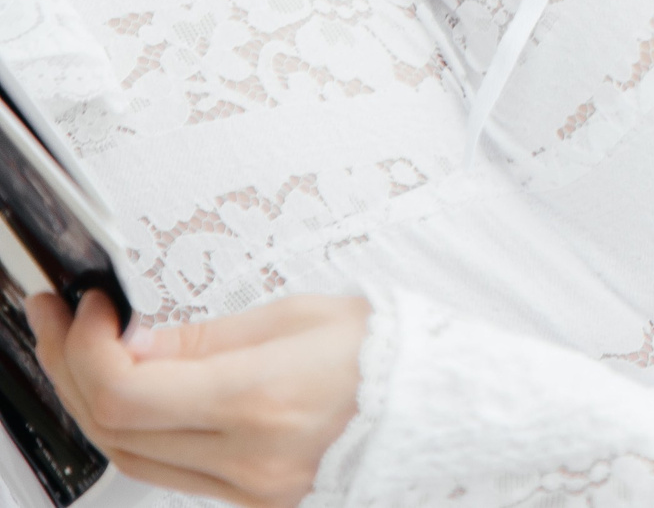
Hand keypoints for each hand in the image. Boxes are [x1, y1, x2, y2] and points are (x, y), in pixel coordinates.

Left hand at [28, 288, 368, 507]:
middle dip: (74, 366)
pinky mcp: (254, 501)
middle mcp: (251, 456)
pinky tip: (133, 393)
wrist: (441, 405)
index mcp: (262, 398)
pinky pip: (169, 472)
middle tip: (66, 320)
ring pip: (132, 455)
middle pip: (115, 426)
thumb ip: (206, 338)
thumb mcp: (297, 316)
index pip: (128, 390)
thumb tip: (131, 341)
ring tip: (88, 352)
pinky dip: (139, 431)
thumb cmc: (387, 352)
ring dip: (96, 402)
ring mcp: (251, 488)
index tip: (93, 309)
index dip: (88, 347)